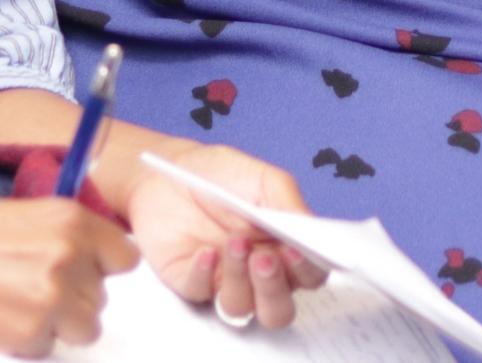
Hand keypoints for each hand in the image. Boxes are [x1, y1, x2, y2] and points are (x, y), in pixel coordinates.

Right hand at [0, 199, 136, 355]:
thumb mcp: (26, 216)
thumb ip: (67, 235)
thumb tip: (97, 260)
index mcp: (72, 219)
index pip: (126, 256)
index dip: (104, 268)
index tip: (86, 272)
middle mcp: (70, 255)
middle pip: (103, 296)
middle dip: (76, 297)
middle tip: (33, 287)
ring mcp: (53, 296)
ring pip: (86, 326)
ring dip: (60, 324)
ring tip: (19, 305)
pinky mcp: (31, 332)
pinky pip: (49, 347)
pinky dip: (30, 341)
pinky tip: (0, 318)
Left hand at [118, 133, 328, 328]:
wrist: (168, 172)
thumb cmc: (222, 175)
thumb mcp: (264, 179)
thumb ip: (290, 205)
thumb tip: (313, 231)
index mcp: (284, 248)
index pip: (309, 276)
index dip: (308, 270)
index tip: (297, 250)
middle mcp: (257, 273)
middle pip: (278, 309)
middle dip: (274, 289)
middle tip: (264, 258)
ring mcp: (223, 281)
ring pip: (241, 307)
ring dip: (240, 278)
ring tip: (234, 243)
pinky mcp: (191, 282)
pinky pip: (201, 293)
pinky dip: (204, 274)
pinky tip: (205, 251)